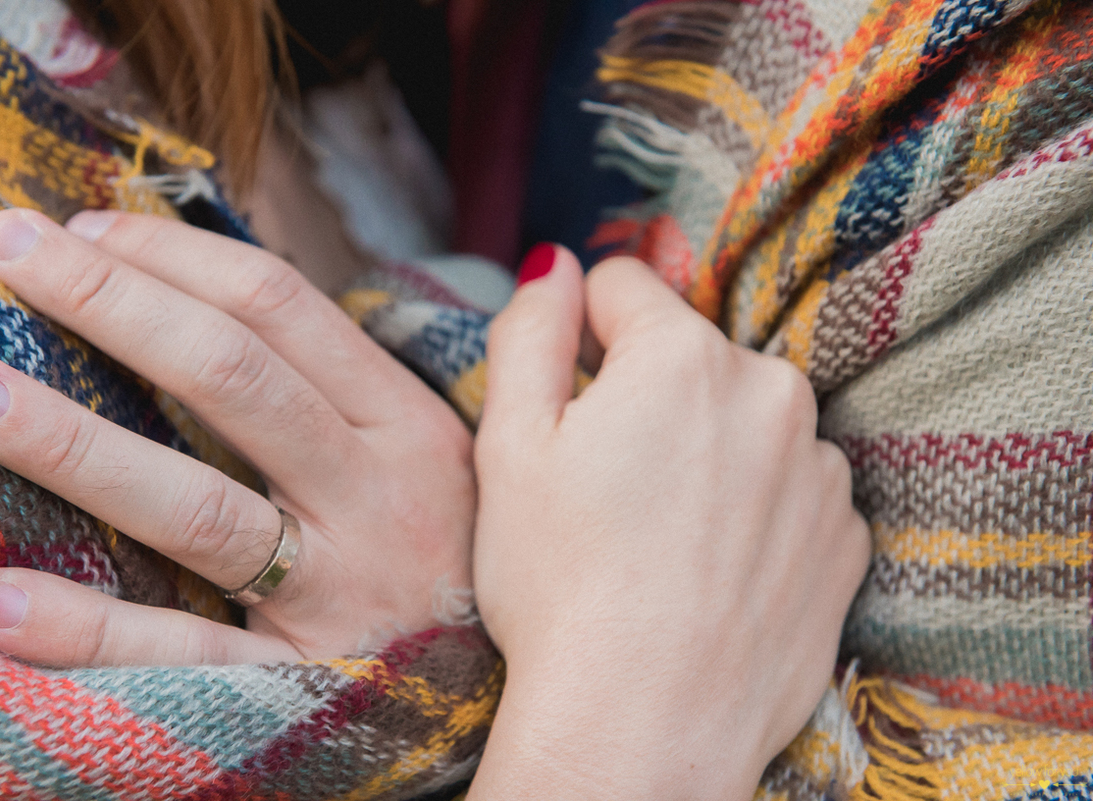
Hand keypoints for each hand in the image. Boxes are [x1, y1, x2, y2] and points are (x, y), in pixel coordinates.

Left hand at [0, 209, 474, 664]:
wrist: (517, 685)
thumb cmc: (447, 551)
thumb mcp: (427, 453)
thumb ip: (343, 383)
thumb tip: (222, 293)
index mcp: (404, 423)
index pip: (282, 307)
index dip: (174, 256)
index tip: (84, 226)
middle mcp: (377, 494)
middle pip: (232, 376)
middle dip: (112, 301)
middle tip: (5, 247)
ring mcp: (340, 589)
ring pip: (200, 505)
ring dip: (74, 442)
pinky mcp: (302, 681)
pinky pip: (187, 651)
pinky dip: (91, 628)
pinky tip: (0, 599)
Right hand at [467, 248, 870, 799]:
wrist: (643, 725)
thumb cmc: (560, 584)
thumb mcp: (509, 445)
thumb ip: (531, 331)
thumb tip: (557, 264)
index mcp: (684, 355)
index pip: (624, 287)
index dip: (581, 335)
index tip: (570, 400)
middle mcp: (773, 392)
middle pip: (691, 357)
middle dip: (648, 397)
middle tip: (608, 486)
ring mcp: (821, 469)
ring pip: (745, 422)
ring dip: (708, 452)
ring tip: (661, 538)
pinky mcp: (845, 537)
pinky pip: (791, 489)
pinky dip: (755, 511)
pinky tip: (710, 570)